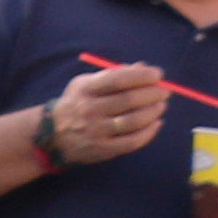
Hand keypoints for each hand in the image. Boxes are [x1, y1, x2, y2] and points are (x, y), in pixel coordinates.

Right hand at [51, 64, 170, 168]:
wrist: (52, 136)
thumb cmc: (77, 103)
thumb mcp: (86, 84)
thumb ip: (114, 74)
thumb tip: (143, 67)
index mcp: (86, 90)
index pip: (118, 80)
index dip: (142, 76)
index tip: (158, 74)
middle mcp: (89, 110)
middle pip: (128, 101)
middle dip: (152, 94)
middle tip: (165, 91)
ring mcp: (95, 132)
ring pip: (132, 122)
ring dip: (153, 112)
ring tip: (162, 105)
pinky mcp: (102, 150)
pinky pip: (131, 142)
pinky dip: (148, 133)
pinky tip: (157, 123)